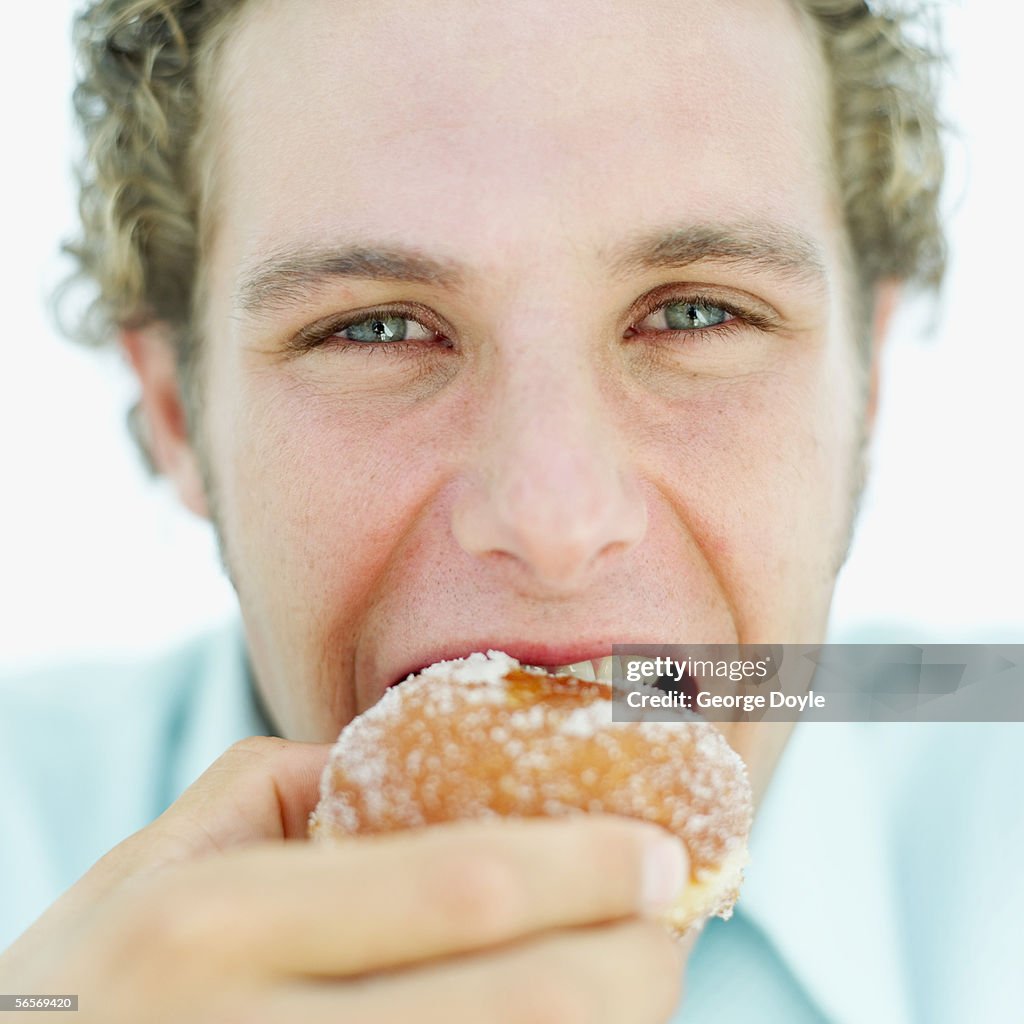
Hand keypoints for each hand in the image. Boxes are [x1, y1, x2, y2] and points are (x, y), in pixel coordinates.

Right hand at [0, 737, 687, 1021]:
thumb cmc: (86, 984)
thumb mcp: (155, 864)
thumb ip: (289, 794)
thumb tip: (417, 763)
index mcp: (211, 925)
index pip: (454, 886)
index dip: (583, 870)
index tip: (665, 852)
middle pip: (518, 1006)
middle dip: (630, 969)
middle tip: (676, 926)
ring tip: (636, 979)